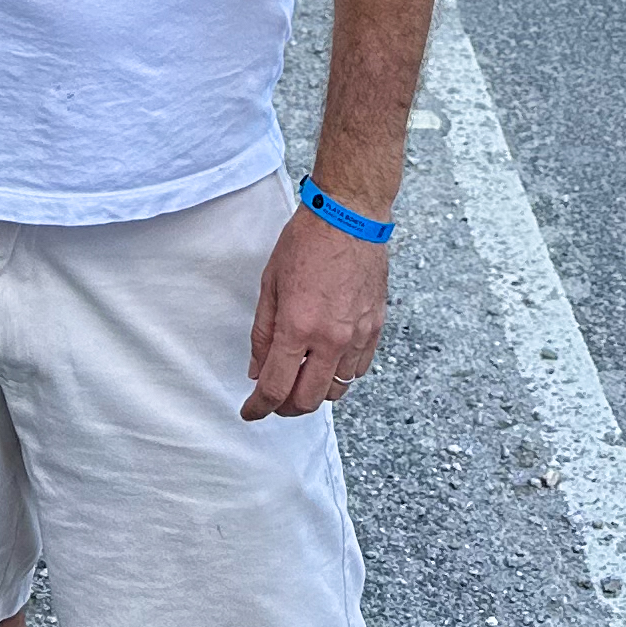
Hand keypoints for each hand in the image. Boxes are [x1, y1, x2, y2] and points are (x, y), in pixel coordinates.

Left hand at [242, 196, 389, 418]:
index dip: (258, 407)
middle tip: (274, 399)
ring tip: (301, 378)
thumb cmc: (306, 241)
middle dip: (285, 408)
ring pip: (336, 390)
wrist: (349, 215)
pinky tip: (327, 362)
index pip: (276, 388)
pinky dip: (340, 375)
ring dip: (315, 392)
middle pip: (307, 400)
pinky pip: (358, 370)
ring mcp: (356, 335)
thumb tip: (258, 370)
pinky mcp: (374, 327)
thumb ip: (263, 334)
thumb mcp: (270, 284)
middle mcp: (330, 339)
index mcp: (298, 327)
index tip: (251, 411)